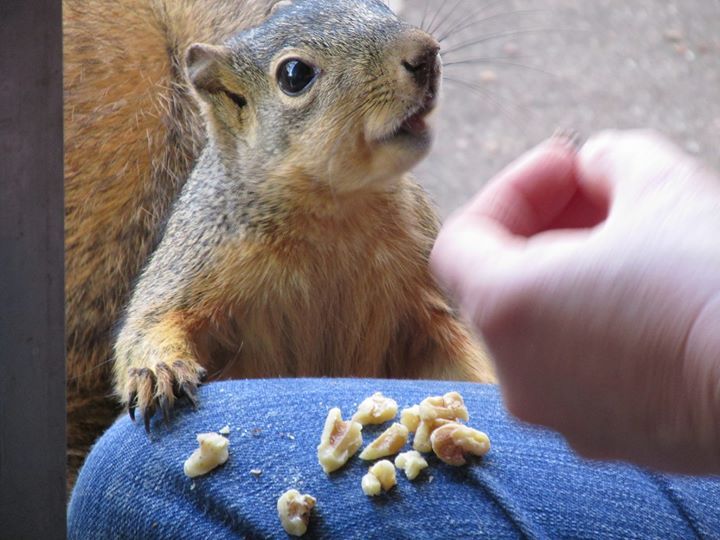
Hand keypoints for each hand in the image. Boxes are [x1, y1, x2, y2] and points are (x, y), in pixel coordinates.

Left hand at [431, 130, 719, 473]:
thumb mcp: (661, 186)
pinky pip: (578, 369)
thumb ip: (608, 158)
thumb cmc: (715, 284)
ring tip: (634, 242)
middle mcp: (516, 374)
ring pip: (541, 329)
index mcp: (505, 311)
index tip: (566, 167)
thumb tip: (596, 165)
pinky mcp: (607, 438)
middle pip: (501, 283)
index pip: (462, 241)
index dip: (509, 192)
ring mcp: (560, 413)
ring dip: (571, 276)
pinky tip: (650, 300)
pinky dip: (594, 326)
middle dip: (546, 226)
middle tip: (601, 194)